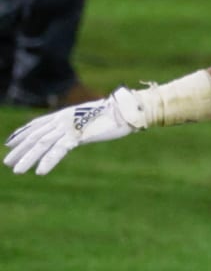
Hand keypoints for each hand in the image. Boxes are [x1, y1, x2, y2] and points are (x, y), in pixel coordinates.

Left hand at [4, 88, 148, 174]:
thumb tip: (73, 132)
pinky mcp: (79, 134)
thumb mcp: (89, 119)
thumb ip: (77, 124)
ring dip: (28, 158)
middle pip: (36, 135)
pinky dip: (48, 161)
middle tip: (8, 162)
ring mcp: (70, 126)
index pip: (37, 124)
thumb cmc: (113, 115)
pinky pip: (59, 149)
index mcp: (65, 114)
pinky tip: (40, 171)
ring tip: (17, 170)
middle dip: (20, 149)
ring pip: (43, 143)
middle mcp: (63, 119)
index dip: (22, 133)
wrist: (126, 110)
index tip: (9, 143)